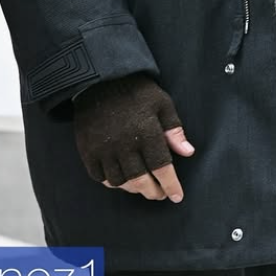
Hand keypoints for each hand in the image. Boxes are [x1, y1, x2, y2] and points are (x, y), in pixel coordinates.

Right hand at [73, 74, 194, 201]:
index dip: (171, 185)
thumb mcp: (161, 103)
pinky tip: (119, 178)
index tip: (177, 196)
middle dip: (153, 192)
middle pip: (140, 181)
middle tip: (159, 194)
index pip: (162, 168)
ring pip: (119, 182)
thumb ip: (174, 130)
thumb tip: (188, 152)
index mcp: (146, 133)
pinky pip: (99, 176)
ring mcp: (103, 149)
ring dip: (132, 188)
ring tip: (140, 186)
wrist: (98, 79)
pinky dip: (110, 182)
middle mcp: (124, 145)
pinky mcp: (87, 149)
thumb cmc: (135, 91)